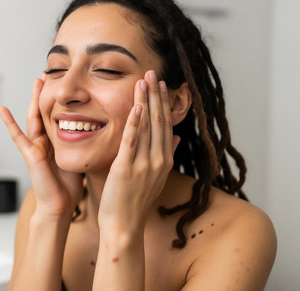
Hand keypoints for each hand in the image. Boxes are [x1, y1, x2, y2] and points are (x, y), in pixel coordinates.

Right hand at [0, 76, 82, 217]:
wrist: (61, 205)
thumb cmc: (69, 187)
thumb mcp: (78, 159)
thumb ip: (82, 145)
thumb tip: (98, 133)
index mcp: (57, 142)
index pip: (58, 116)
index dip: (61, 99)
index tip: (65, 83)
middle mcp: (46, 142)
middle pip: (45, 112)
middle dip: (47, 93)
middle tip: (49, 74)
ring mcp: (36, 147)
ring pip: (34, 118)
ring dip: (35, 99)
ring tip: (36, 81)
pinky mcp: (31, 155)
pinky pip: (18, 137)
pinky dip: (10, 124)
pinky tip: (2, 110)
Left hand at [98, 70, 179, 231]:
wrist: (124, 225)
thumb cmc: (135, 202)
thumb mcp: (155, 178)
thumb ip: (165, 155)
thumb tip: (175, 137)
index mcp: (164, 160)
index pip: (165, 125)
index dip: (163, 103)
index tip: (160, 84)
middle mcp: (158, 160)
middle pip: (158, 121)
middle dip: (155, 95)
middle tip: (152, 72)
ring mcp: (144, 164)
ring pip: (147, 126)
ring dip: (146, 101)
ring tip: (144, 81)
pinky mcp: (127, 168)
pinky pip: (132, 141)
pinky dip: (135, 122)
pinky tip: (137, 106)